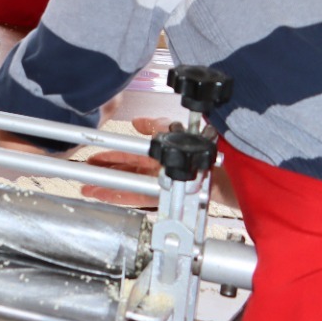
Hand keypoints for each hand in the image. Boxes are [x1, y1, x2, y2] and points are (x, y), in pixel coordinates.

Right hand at [78, 117, 238, 211]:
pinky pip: (141, 197)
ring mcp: (165, 183)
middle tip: (86, 171)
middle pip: (127, 168)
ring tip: (89, 189)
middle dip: (106, 169)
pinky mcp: (170, 198)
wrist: (235, 175)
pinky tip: (109, 197)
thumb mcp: (181, 130)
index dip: (112, 152)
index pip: (131, 150)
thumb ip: (158, 126)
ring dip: (109, 186)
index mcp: (164, 149)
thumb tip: (138, 123)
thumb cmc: (213, 152)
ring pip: (130, 184)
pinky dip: (123, 196)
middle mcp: (163, 167)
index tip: (96, 153)